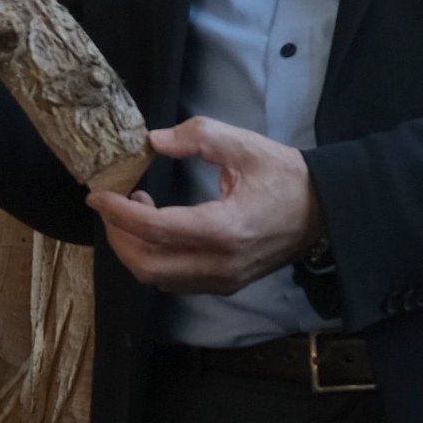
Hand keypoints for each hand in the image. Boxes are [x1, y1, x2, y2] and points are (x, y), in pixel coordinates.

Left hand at [90, 118, 322, 295]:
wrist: (325, 210)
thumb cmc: (285, 176)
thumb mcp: (243, 145)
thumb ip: (196, 137)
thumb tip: (152, 142)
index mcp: (225, 229)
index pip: (156, 230)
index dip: (119, 214)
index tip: (98, 195)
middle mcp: (221, 265)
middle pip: (148, 265)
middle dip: (119, 236)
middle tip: (112, 205)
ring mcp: (223, 281)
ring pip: (158, 279)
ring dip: (135, 249)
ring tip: (136, 209)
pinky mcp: (225, 285)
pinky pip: (175, 280)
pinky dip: (154, 258)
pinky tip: (156, 227)